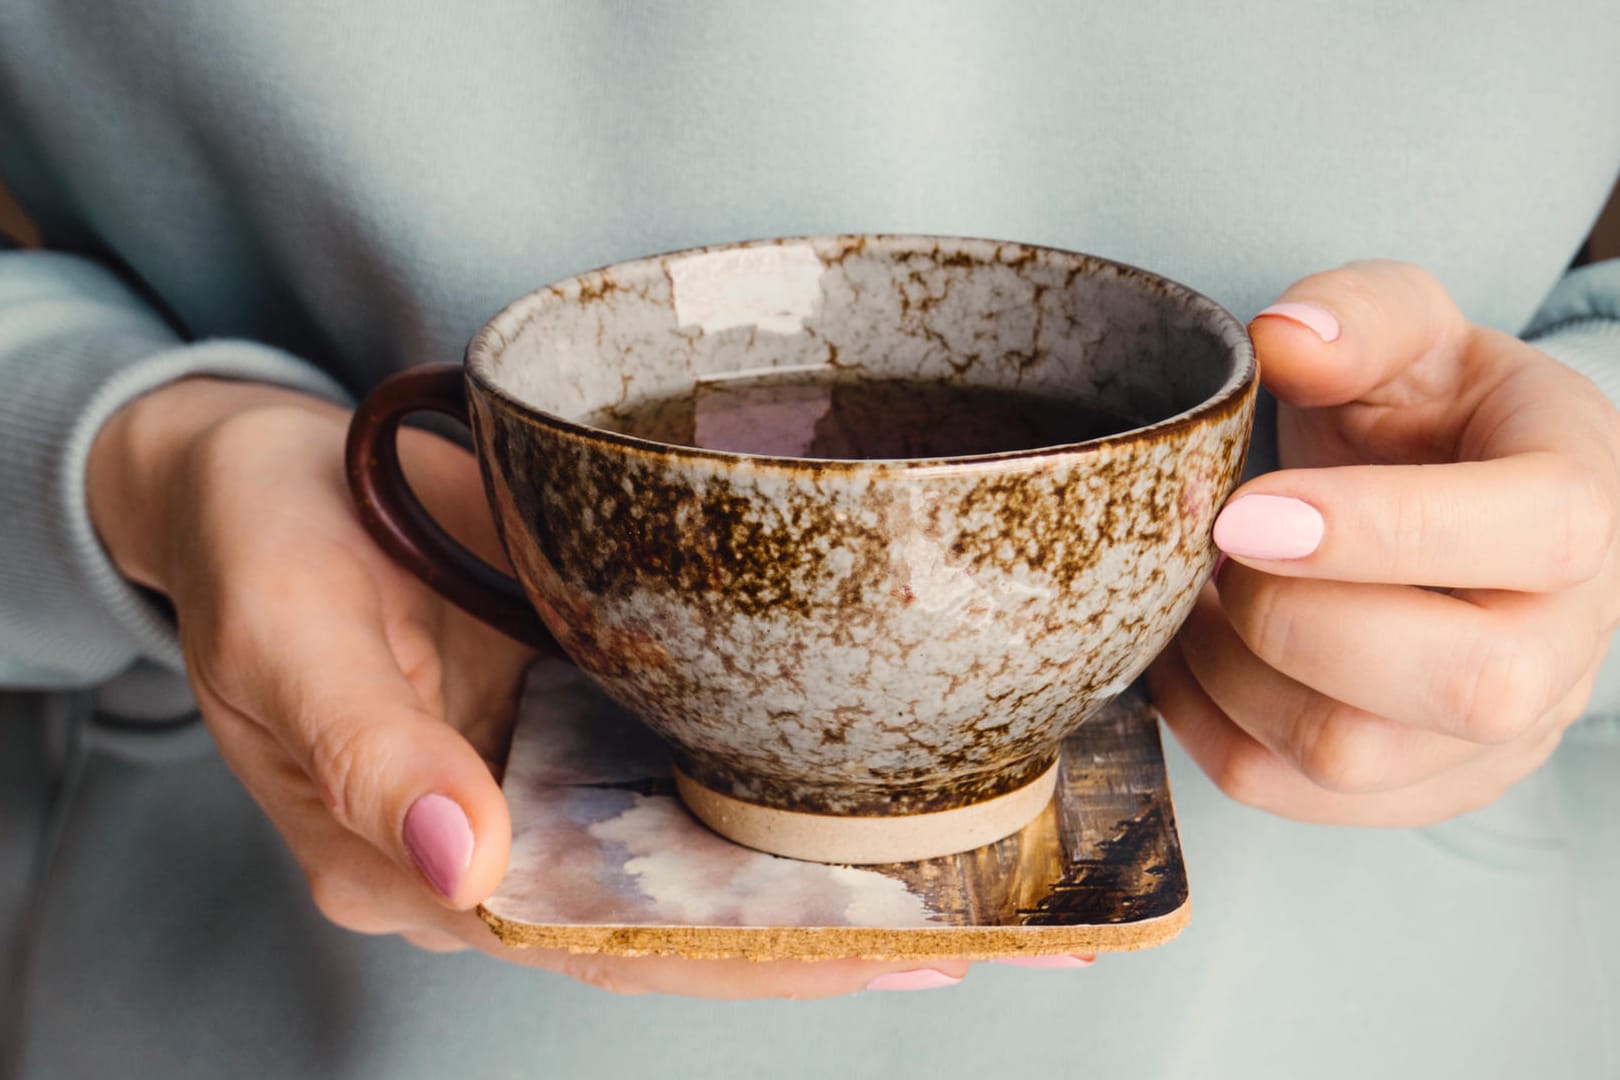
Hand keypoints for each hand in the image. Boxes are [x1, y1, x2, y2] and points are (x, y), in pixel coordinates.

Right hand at [88, 377, 1029, 995]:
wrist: (263, 468)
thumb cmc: (257, 543)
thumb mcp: (286, 636)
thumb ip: (370, 755)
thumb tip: (471, 865)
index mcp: (418, 862)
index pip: (596, 941)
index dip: (735, 959)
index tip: (873, 952)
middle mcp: (505, 839)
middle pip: (677, 920)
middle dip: (829, 935)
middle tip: (991, 933)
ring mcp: (551, 772)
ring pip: (700, 853)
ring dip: (831, 869)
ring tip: (985, 875)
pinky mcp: (583, 703)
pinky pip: (694, 761)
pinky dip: (785, 782)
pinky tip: (884, 778)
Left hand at [1147, 261, 1619, 825]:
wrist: (1455, 502)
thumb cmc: (1435, 412)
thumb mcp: (1413, 330)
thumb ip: (1359, 316)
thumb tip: (1283, 339)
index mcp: (1585, 501)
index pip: (1533, 534)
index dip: (1377, 530)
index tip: (1244, 511)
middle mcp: (1566, 639)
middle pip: (1459, 683)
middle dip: (1294, 617)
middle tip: (1226, 548)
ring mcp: (1499, 735)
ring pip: (1352, 756)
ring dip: (1230, 671)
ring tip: (1205, 590)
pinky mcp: (1419, 786)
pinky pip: (1289, 794)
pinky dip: (1205, 722)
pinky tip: (1196, 648)